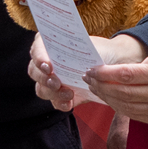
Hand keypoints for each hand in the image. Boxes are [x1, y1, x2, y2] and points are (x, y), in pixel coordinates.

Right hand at [28, 33, 147, 110]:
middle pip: (34, 72)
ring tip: (69, 93)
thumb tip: (76, 57)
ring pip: (41, 88)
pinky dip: (60, 103)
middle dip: (43, 78)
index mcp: (51, 45)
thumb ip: (80, 50)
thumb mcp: (91, 46)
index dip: (39, 57)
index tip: (48, 66)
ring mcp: (53, 80)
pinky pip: (54, 102)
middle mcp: (48, 63)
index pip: (37, 49)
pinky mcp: (61, 95)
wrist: (113, 65)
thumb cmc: (99, 51)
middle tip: (56, 82)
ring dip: (52, 93)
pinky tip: (69, 103)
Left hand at [85, 49, 147, 127]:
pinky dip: (123, 108)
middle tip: (89, 79)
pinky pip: (138, 116)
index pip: (126, 75)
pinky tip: (114, 100)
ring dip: (109, 99)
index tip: (92, 70)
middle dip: (103, 86)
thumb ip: (141, 67)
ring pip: (128, 107)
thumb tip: (114, 74)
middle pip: (124, 93)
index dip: (105, 74)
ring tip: (98, 89)